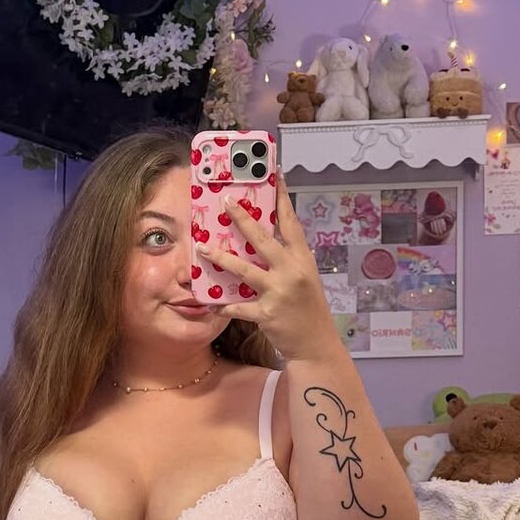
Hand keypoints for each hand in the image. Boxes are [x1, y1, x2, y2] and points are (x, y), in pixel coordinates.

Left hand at [194, 171, 342, 362]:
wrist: (316, 345)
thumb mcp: (305, 280)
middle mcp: (292, 272)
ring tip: (203, 248)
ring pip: (244, 270)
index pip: (291, 223)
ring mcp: (279, 292)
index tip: (274, 174)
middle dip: (242, 219)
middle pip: (263, 239)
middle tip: (225, 201)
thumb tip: (261, 242)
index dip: (282, 198)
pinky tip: (211, 303)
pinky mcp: (266, 314)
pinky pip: (239, 307)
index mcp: (303, 260)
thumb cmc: (308, 310)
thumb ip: (287, 261)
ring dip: (221, 258)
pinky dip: (224, 305)